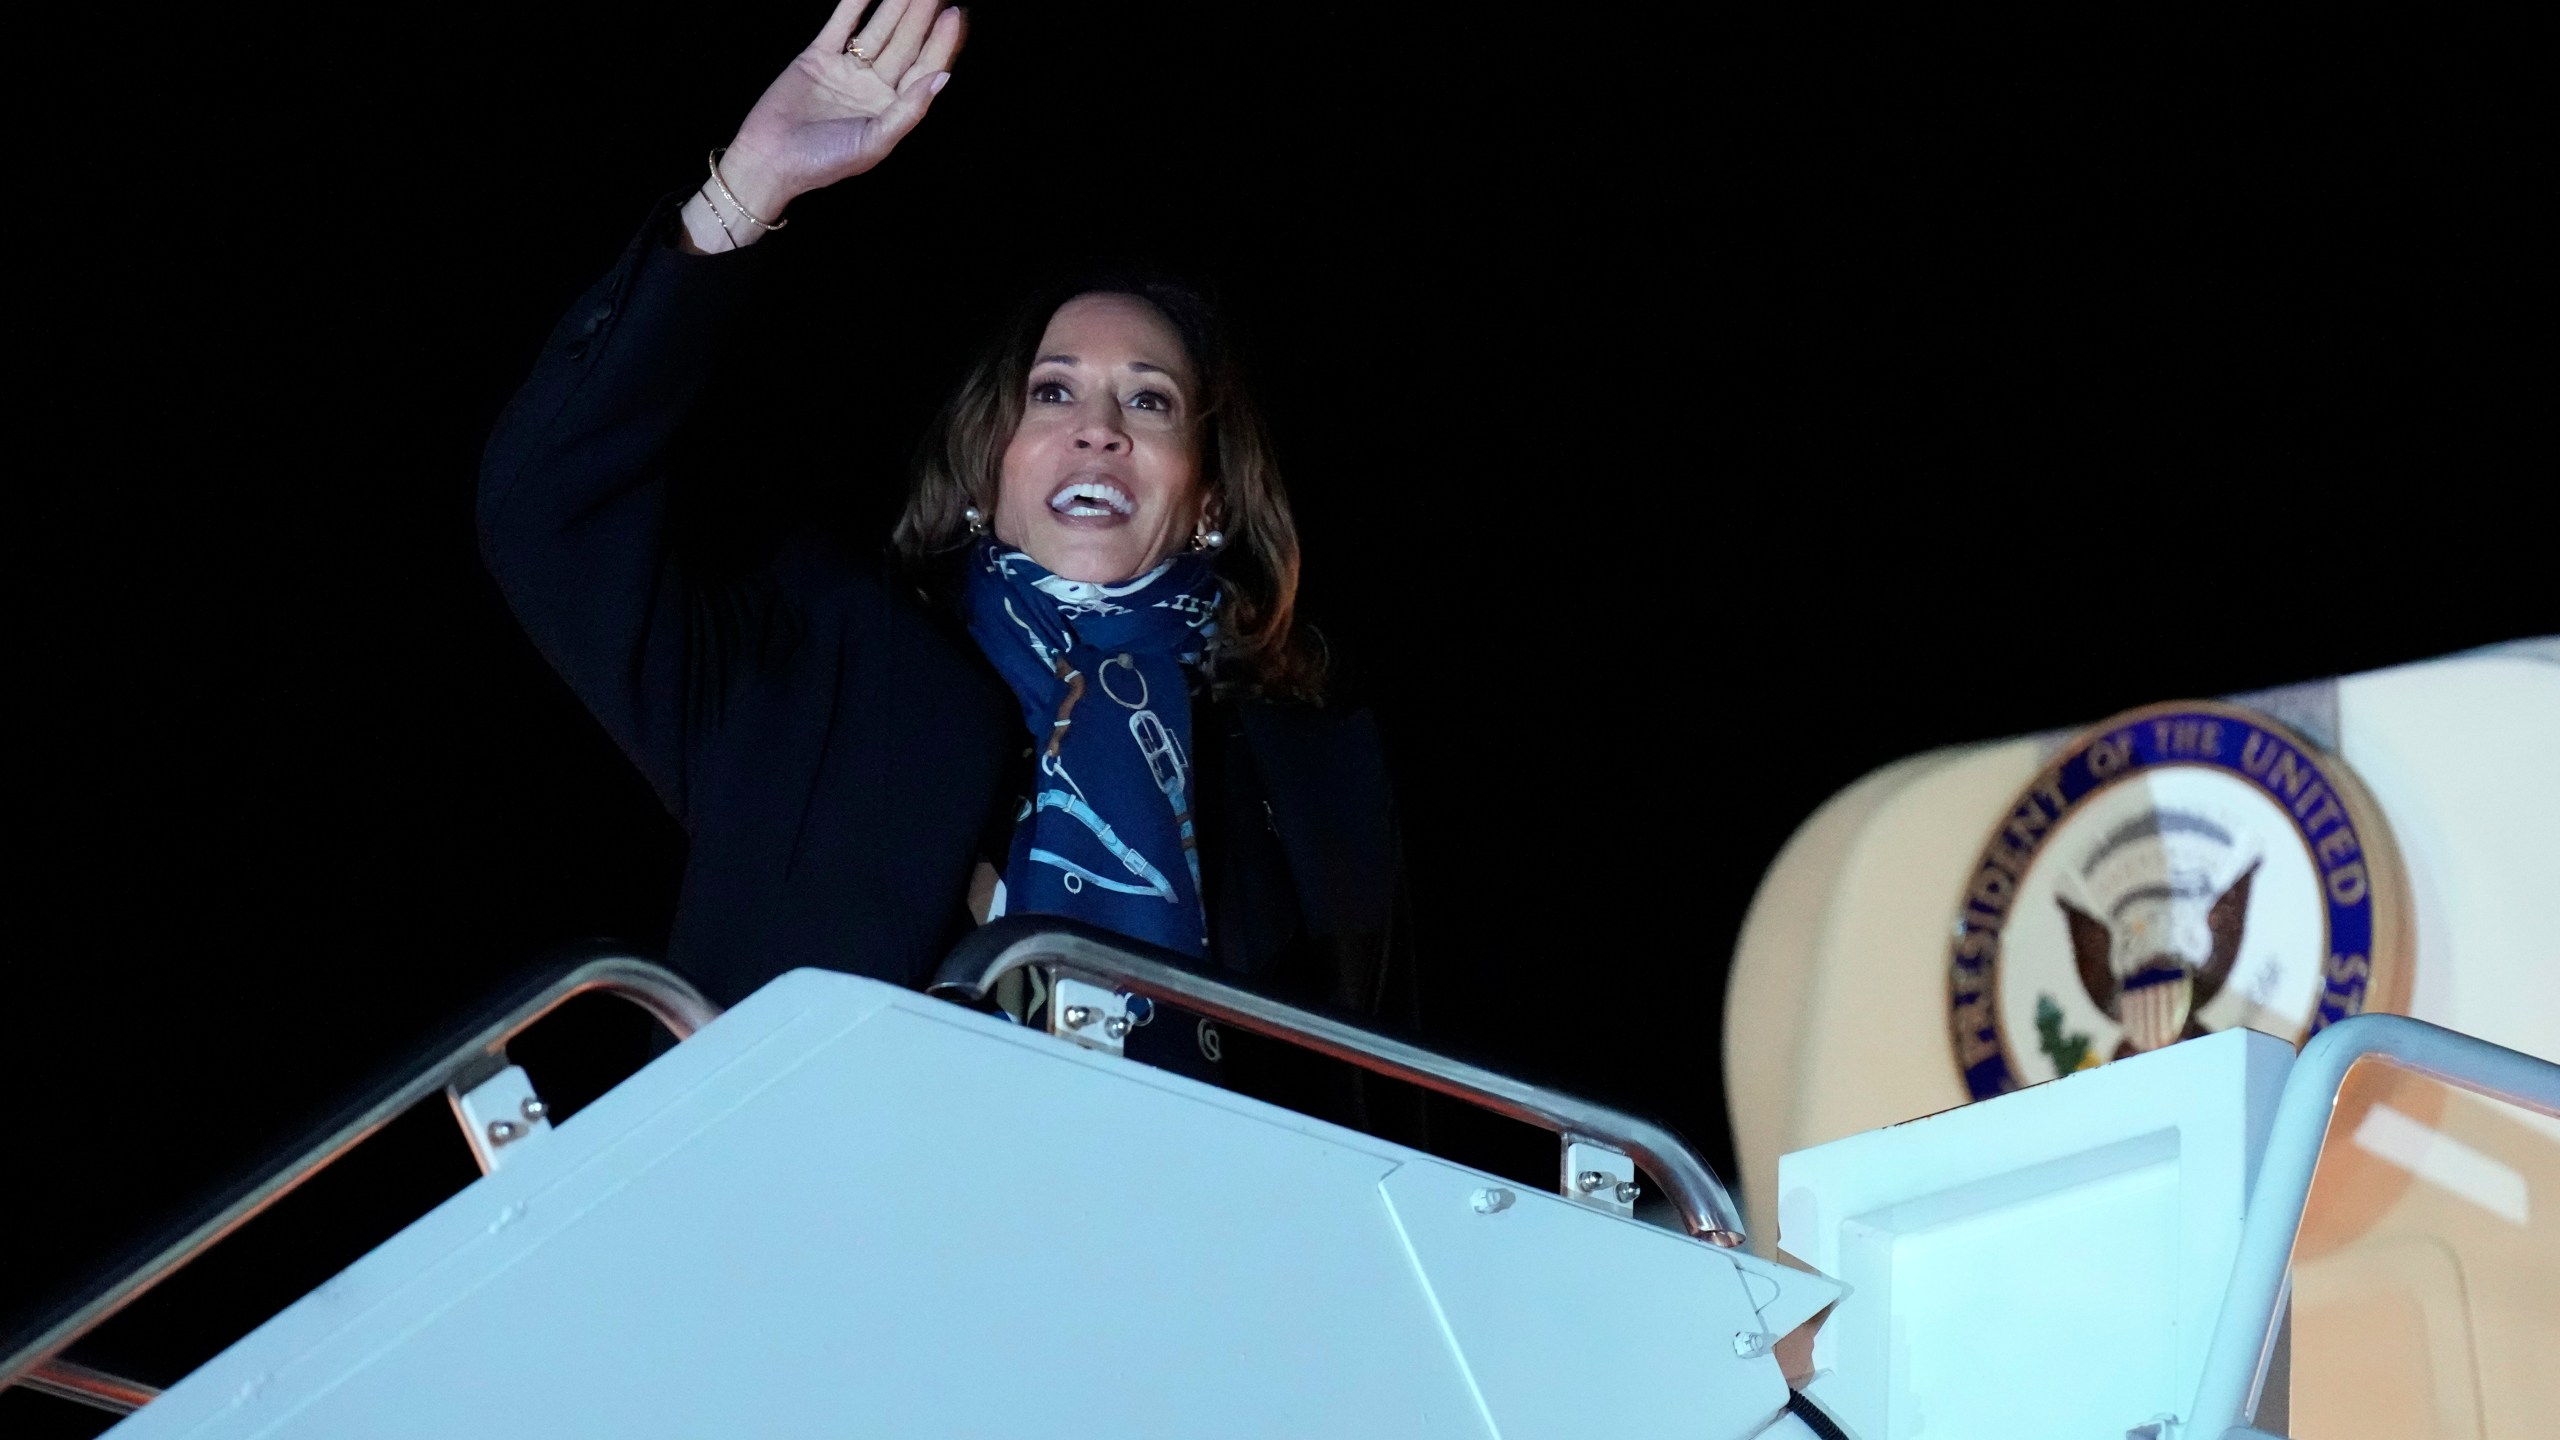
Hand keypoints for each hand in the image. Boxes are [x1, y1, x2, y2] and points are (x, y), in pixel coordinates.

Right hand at [684, 0, 964, 249]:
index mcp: (892, 109)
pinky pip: (840, 24)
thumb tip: (943, 77)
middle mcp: (873, 87)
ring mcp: (846, 70)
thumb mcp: (874, 143)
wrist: (768, 160)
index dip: (941, 41)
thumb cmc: (823, 162)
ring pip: (876, 30)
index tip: (955, 13)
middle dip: (920, 15)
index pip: (924, 68)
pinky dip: (853, 4)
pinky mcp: (817, 58)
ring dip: (894, 5)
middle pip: (904, 43)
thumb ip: (909, 111)